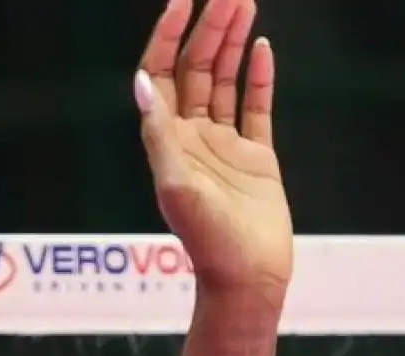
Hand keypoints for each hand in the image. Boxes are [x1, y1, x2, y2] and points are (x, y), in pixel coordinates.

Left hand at [136, 0, 291, 297]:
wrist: (248, 278)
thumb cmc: (208, 240)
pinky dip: (258, 78)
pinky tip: (262, 48)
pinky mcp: (256, 156)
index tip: (181, 1)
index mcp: (167, 141)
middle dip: (209, 29)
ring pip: (223, 81)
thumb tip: (141, 84)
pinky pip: (255, 107)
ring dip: (232, 43)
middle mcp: (192, 137)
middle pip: (195, 69)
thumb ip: (159, 135)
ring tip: (244, 4)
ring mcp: (224, 145)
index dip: (167, 37)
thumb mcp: (176, 186)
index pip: (160, 76)